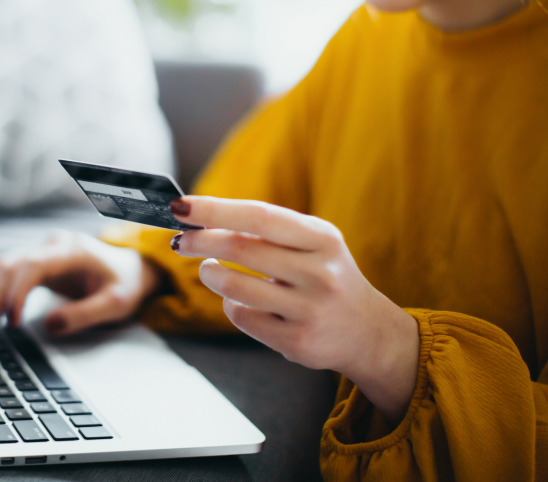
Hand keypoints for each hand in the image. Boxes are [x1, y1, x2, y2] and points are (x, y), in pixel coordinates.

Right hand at [0, 232, 162, 339]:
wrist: (131, 269)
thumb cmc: (124, 284)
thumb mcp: (115, 303)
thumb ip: (85, 314)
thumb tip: (49, 326)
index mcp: (71, 251)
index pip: (33, 265)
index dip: (16, 291)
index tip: (11, 322)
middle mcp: (52, 246)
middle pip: (10, 265)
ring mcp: (43, 251)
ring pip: (3, 265)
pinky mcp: (37, 262)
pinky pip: (6, 269)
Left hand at [170, 196, 419, 422]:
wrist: (366, 330)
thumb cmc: (324, 275)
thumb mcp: (313, 244)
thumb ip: (268, 230)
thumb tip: (204, 219)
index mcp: (322, 238)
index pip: (259, 216)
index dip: (215, 209)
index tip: (180, 206)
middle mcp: (320, 272)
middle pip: (240, 248)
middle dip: (200, 241)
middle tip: (182, 241)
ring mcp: (310, 309)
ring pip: (234, 286)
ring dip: (210, 274)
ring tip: (209, 270)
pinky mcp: (297, 341)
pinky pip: (242, 316)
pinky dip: (230, 305)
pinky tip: (239, 300)